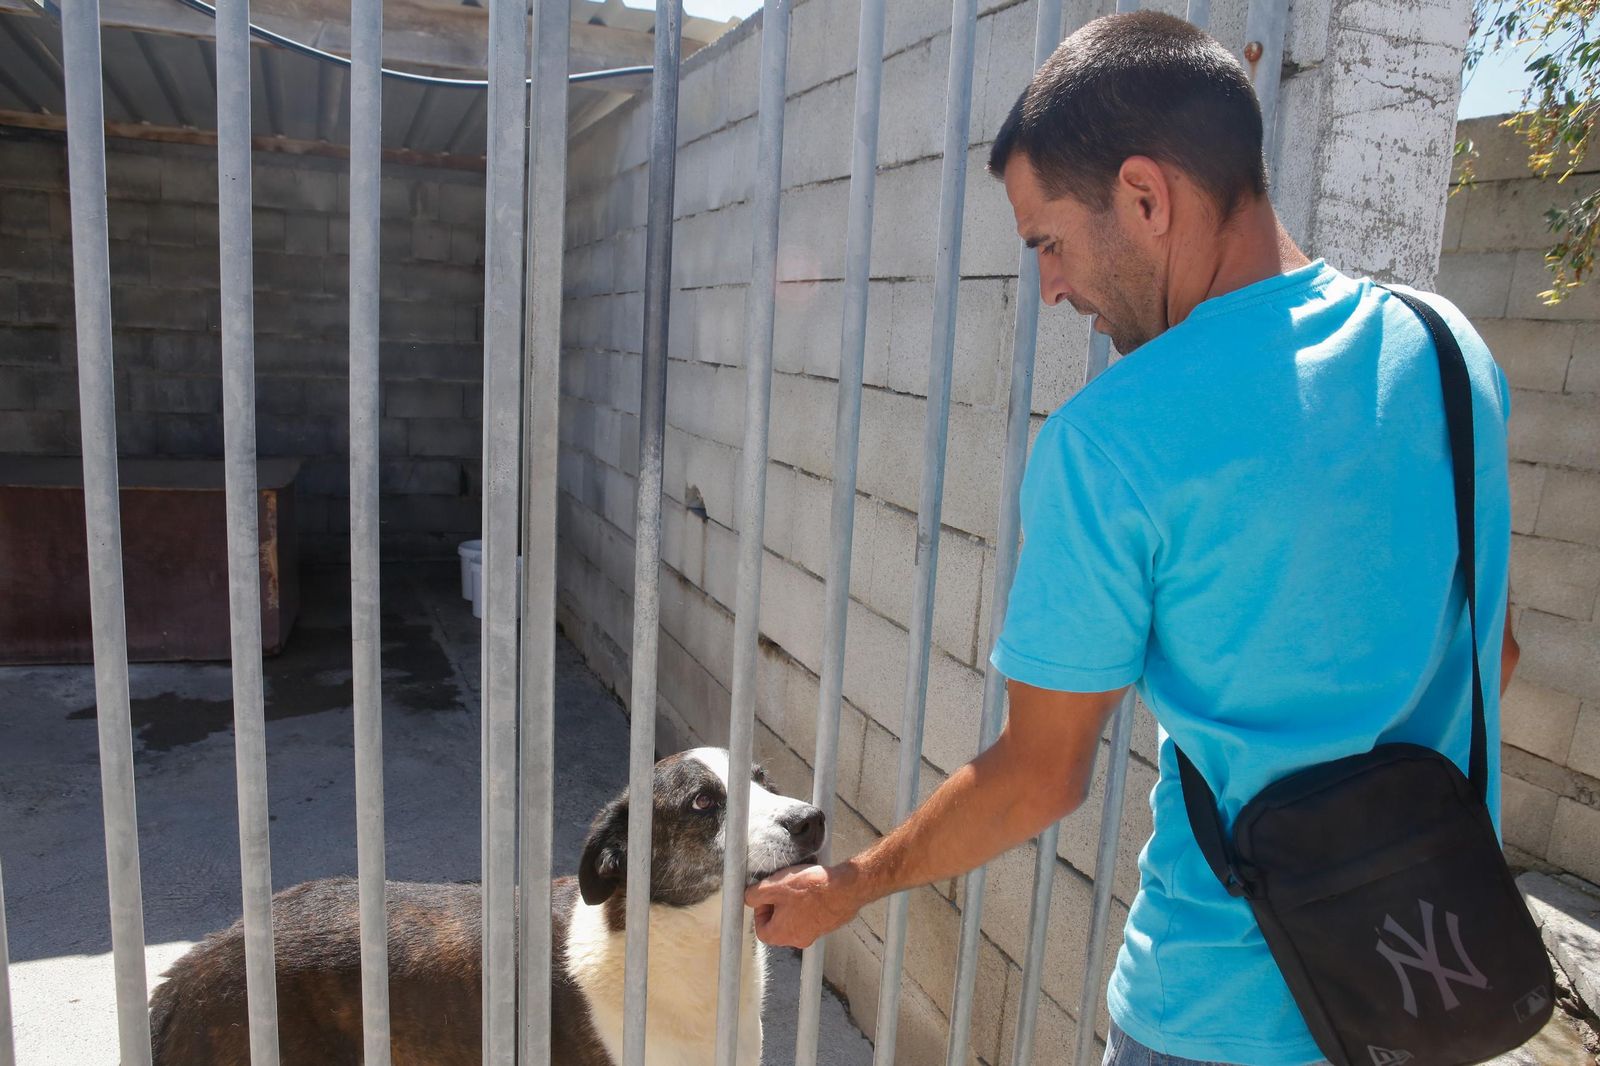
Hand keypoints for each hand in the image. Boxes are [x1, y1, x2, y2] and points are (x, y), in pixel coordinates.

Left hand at [744, 862, 864, 948]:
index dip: (760, 911)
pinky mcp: (828, 924)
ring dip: (793, 903)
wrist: (845, 889)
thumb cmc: (811, 889)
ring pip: (796, 919)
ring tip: (799, 886)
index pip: (761, 930)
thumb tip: (749, 898)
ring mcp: (815, 933)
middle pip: (779, 926)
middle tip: (782, 888)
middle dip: (777, 906)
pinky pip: (812, 915)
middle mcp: (798, 939)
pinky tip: (813, 888)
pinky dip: (809, 903)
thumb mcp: (773, 887)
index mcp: (781, 934)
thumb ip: (753, 895)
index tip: (766, 896)